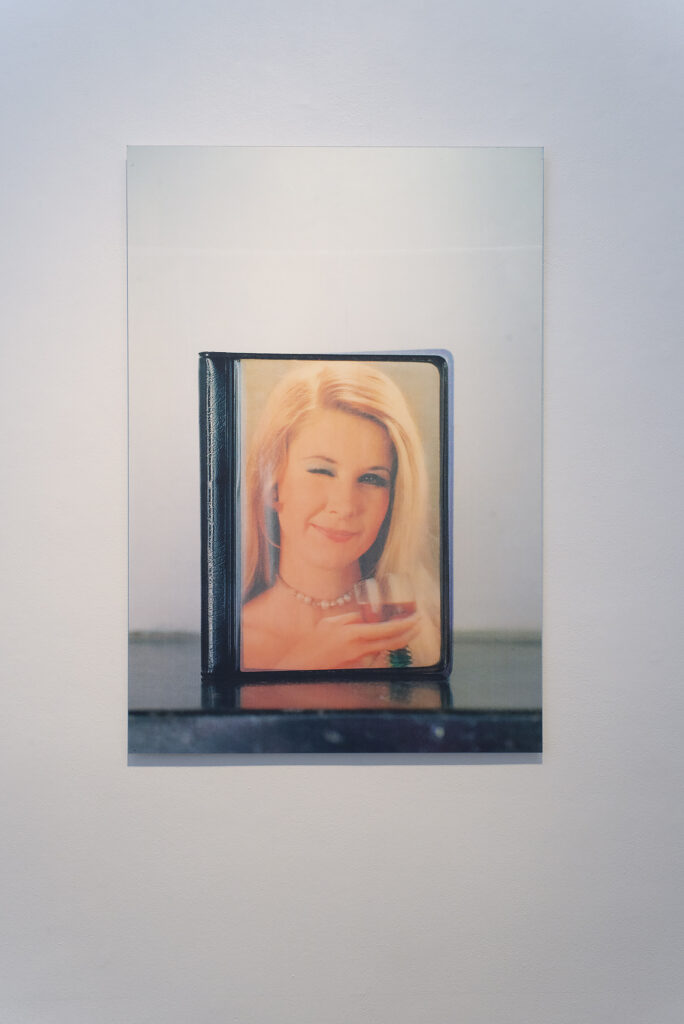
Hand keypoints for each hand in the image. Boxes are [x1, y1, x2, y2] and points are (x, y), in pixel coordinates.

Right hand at [274, 611, 421, 669]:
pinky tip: (371, 647)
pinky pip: (373, 659)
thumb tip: (367, 617)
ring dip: (392, 641)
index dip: (406, 624)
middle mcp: (360, 649)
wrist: (301, 666)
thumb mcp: (331, 622)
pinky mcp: (358, 671)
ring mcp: (360, 662)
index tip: (416, 617)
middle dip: (410, 633)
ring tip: (397, 631)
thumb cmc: (312, 643)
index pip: (388, 629)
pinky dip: (377, 651)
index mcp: (354, 634)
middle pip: (394, 642)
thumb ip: (352, 618)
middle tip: (417, 624)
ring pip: (384, 650)